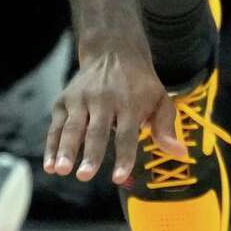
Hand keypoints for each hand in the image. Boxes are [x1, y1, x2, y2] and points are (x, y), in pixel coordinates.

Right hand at [44, 43, 180, 184]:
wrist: (113, 52)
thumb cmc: (140, 85)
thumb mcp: (160, 99)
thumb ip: (166, 127)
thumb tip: (181, 154)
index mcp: (130, 103)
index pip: (128, 134)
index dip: (124, 156)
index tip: (119, 178)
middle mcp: (104, 100)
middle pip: (97, 131)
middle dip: (91, 154)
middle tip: (84, 176)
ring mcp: (81, 99)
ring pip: (73, 128)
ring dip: (66, 150)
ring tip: (61, 170)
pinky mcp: (64, 101)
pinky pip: (56, 127)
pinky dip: (52, 146)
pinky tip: (49, 166)